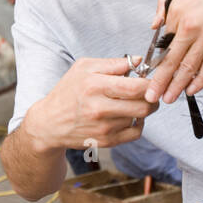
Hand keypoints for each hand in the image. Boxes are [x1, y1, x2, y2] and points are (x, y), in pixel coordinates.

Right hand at [21, 57, 159, 152]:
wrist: (49, 123)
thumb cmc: (67, 92)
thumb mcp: (84, 68)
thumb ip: (113, 63)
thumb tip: (138, 60)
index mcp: (95, 86)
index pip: (136, 87)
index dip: (150, 83)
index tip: (151, 81)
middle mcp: (99, 109)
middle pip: (144, 106)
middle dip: (152, 98)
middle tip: (148, 92)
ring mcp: (104, 128)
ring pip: (140, 117)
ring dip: (141, 109)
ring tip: (131, 102)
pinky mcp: (106, 142)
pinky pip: (136, 133)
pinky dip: (138, 124)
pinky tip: (129, 116)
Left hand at [145, 0, 202, 103]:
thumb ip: (165, 3)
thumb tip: (154, 25)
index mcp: (177, 11)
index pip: (162, 42)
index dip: (156, 60)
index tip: (150, 73)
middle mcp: (190, 26)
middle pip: (170, 60)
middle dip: (159, 82)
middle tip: (150, 96)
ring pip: (188, 68)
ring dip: (176, 86)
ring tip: (167, 99)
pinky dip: (199, 81)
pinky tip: (191, 90)